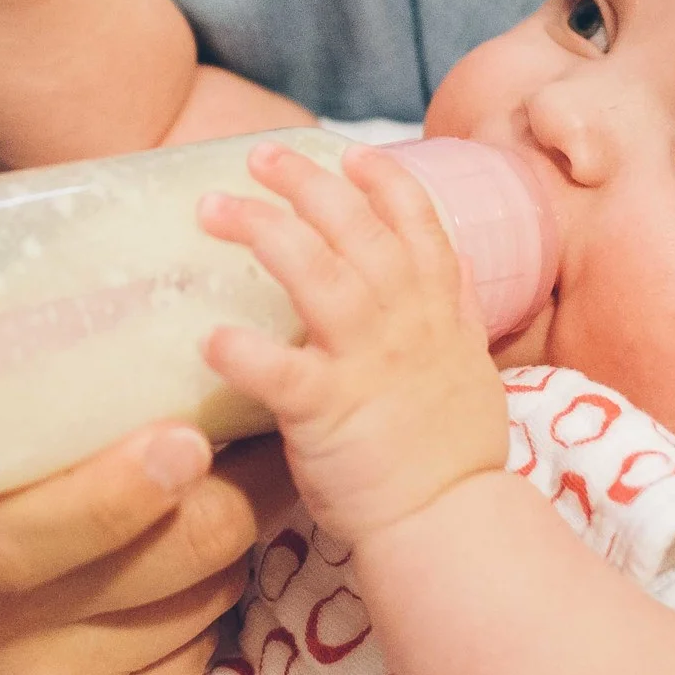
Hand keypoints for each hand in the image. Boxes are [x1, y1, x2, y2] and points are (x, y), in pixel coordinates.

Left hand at [200, 142, 509, 547]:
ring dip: (265, 232)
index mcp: (438, 309)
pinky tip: (207, 337)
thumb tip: (441, 268)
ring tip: (215, 208)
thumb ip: (447, 313)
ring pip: (317, 274)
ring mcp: (367, 362)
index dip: (384, 180)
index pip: (418, 221)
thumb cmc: (452, 451)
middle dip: (306, 183)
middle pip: (355, 229)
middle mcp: (405, 322)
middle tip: (258, 155)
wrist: (451, 522)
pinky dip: (242, 352)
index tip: (350, 153)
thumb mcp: (466, 364)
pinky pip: (279, 372)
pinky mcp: (328, 412)